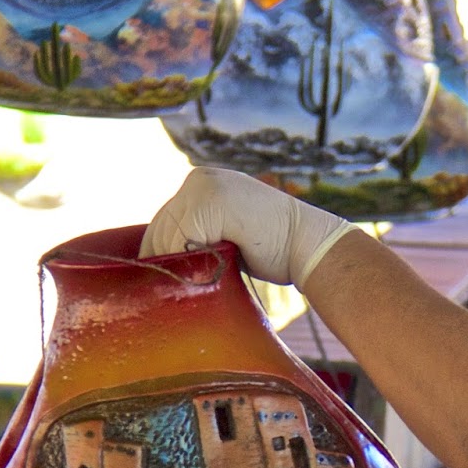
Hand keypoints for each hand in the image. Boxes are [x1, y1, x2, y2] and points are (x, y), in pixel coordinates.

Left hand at [142, 166, 355, 286]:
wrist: (308, 245)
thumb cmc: (272, 249)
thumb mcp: (226, 233)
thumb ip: (198, 234)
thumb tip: (161, 260)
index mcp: (201, 182)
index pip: (162, 222)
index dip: (159, 253)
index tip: (162, 280)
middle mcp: (198, 178)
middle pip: (160, 228)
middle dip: (164, 261)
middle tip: (171, 289)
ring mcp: (203, 188)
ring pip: (167, 236)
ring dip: (177, 264)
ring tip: (194, 283)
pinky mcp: (210, 203)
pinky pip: (181, 240)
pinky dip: (188, 261)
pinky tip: (207, 273)